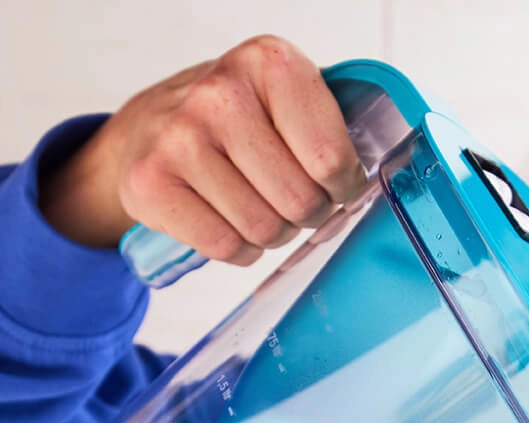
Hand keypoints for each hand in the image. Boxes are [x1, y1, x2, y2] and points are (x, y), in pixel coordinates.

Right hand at [38, 34, 366, 259]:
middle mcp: (220, 94)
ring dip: (273, 233)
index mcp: (270, 63)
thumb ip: (332, 131)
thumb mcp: (287, 101)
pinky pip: (225, 247)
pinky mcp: (150, 182)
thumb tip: (376, 186)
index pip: (332, 160)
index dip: (343, 187)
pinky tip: (228, 220)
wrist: (148, 128)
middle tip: (291, 199)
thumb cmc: (235, 122)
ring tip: (257, 206)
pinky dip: (239, 249)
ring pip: (264, 230)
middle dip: (306, 214)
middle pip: (300, 202)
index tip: (334, 183)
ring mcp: (179, 137)